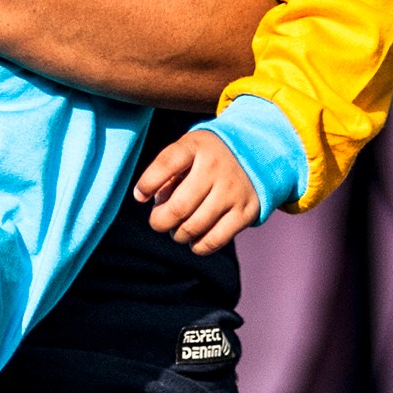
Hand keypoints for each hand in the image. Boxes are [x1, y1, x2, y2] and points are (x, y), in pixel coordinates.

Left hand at [134, 129, 263, 253]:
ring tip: (178, 228)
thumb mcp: (185, 153)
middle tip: (159, 221)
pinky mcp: (246, 212)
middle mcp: (216, 166)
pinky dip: (197, 246)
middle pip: (178, 207)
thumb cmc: (204, 159)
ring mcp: (233, 190)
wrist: (251, 157)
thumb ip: (166, 176)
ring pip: (193, 228)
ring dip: (178, 234)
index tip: (140, 196)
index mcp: (195, 146)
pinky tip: (195, 238)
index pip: (167, 164)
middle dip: (160, 221)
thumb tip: (158, 207)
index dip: (148, 183)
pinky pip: (213, 241)